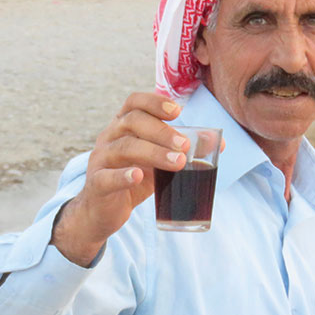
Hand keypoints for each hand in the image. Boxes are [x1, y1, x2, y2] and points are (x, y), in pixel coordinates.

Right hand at [51, 93, 189, 265]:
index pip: (134, 103)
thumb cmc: (132, 179)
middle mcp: (109, 137)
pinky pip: (107, 177)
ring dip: (153, 153)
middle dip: (161, 131)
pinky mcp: (96, 184)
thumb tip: (217, 142)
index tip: (177, 111)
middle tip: (184, 145)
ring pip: (124, 148)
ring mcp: (100, 160)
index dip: (154, 102)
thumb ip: (181, 150)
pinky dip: (123, 176)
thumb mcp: (157, 162)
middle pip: (132, 122)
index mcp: (122, 126)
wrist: (103, 211)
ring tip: (177, 163)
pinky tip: (138, 176)